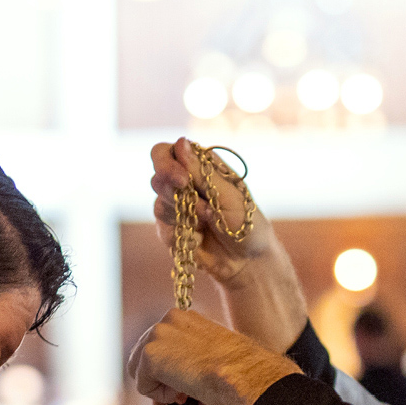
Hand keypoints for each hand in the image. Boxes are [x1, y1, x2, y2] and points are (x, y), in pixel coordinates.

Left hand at [127, 307, 301, 404]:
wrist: (242, 372)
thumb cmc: (237, 369)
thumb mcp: (211, 360)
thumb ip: (189, 368)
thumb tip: (176, 395)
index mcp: (184, 318)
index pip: (160, 345)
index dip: (165, 370)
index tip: (180, 387)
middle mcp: (167, 320)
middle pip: (143, 357)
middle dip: (158, 380)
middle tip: (179, 397)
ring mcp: (156, 335)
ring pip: (140, 372)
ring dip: (160, 388)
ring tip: (185, 394)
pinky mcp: (149, 355)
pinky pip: (143, 386)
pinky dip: (160, 397)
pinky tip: (182, 393)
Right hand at [150, 138, 280, 285]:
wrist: (247, 262)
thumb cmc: (246, 224)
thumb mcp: (227, 195)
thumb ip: (200, 172)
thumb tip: (180, 142)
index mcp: (200, 166)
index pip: (167, 152)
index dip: (167, 163)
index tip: (182, 179)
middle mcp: (185, 183)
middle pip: (157, 176)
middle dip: (173, 191)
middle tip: (199, 206)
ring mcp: (177, 207)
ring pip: (159, 203)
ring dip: (184, 215)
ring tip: (208, 223)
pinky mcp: (172, 230)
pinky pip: (162, 228)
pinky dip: (181, 234)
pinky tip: (199, 238)